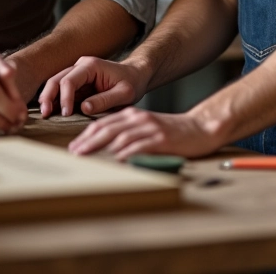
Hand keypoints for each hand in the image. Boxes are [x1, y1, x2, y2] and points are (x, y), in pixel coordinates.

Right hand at [37, 56, 146, 118]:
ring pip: (56, 84)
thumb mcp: (124, 94)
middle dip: (49, 96)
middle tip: (45, 115)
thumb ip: (105, 100)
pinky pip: (62, 91)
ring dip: (48, 98)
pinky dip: (55, 101)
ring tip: (44, 115)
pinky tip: (50, 112)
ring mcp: (77, 74)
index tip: (66, 114)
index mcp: (91, 66)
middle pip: (57, 79)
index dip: (65, 98)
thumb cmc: (132, 83)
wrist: (136, 76)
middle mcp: (80, 66)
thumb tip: (83, 108)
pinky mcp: (77, 84)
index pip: (70, 80)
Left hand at [68, 107, 222, 159]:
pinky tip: (116, 159)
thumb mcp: (147, 127)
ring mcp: (150, 128)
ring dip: (101, 146)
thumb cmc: (172, 132)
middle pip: (108, 128)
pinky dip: (126, 152)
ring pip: (120, 136)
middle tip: (74, 152)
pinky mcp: (161, 138)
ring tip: (88, 155)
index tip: (75, 146)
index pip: (104, 123)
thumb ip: (129, 134)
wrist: (200, 128)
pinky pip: (140, 145)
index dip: (87, 134)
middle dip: (88, 140)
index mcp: (133, 115)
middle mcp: (139, 119)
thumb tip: (107, 149)